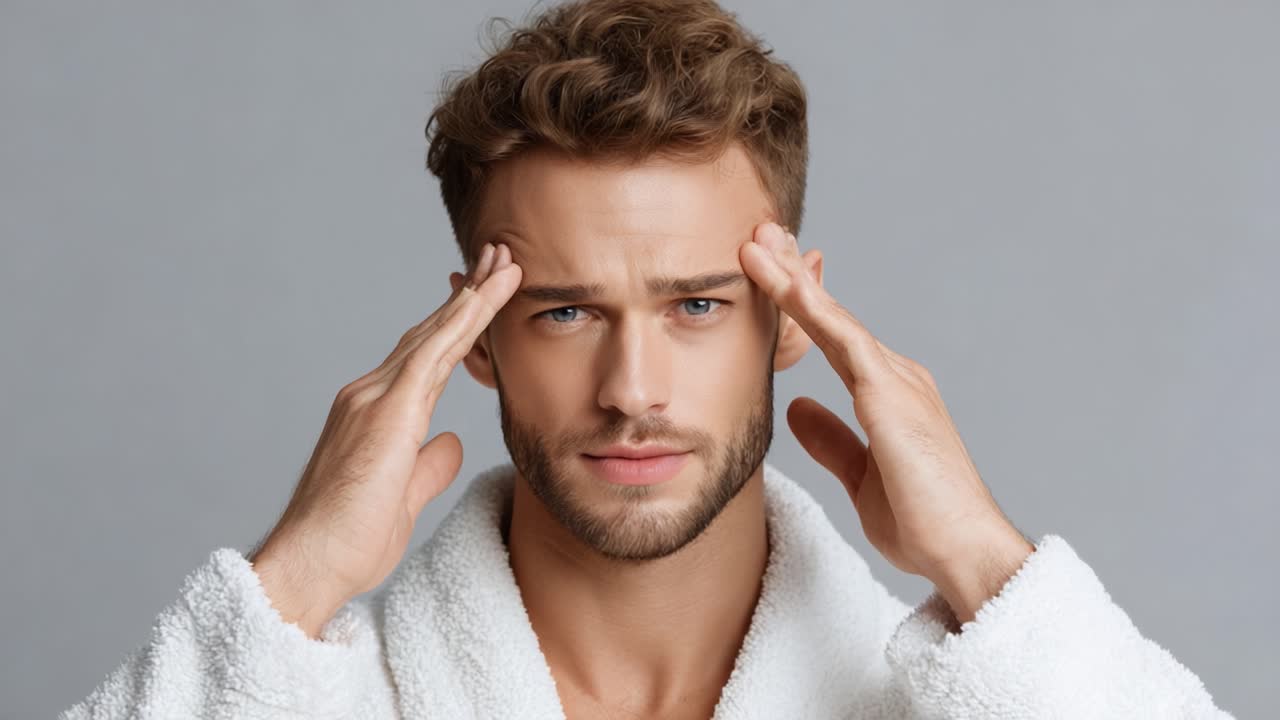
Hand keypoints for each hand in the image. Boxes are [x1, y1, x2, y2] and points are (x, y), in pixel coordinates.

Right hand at [250, 243, 520, 636]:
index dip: (458, 325)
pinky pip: (433, 353)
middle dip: (468, 295)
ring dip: (474, 296)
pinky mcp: (385, 411)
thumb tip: (452, 442)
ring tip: (506, 262)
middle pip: (431, 333)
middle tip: (501, 257)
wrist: (310, 564)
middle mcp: (370, 394)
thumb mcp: (404, 498)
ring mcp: (373, 398)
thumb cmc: (349, 541)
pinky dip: (463, 321)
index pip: (427, 357)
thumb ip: (428, 464)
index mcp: (376, 413)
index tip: (486, 296)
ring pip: (435, 334)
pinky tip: (486, 296)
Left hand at [739, 223, 1032, 623]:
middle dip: (793, 271)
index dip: (801, 300)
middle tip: (758, 232)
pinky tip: (784, 282)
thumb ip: (830, 439)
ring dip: (791, 277)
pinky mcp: (892, 396)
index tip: (769, 269)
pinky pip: (844, 341)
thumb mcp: (860, 476)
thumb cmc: (923, 521)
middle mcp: (896, 377)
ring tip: (756, 241)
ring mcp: (897, 381)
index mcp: (887, 395)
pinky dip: (812, 308)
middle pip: (832, 315)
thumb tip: (797, 407)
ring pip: (834, 317)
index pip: (833, 336)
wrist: (963, 551)